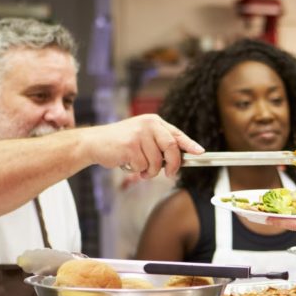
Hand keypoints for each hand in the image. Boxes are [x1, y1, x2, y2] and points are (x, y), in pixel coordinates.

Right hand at [83, 114, 203, 178]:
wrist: (94, 143)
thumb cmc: (120, 144)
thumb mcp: (142, 138)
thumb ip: (159, 145)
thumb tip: (179, 159)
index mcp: (154, 122)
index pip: (177, 134)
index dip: (190, 144)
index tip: (200, 152)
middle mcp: (148, 125)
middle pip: (172, 147)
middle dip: (173, 164)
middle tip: (170, 173)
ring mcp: (139, 134)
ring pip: (157, 161)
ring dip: (150, 171)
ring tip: (139, 167)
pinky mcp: (130, 145)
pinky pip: (142, 166)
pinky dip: (137, 170)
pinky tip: (127, 163)